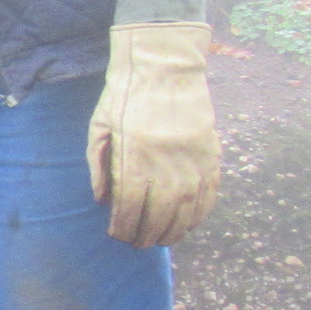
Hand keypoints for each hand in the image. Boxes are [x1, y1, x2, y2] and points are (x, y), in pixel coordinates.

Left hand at [86, 23, 219, 247]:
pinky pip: (210, 192)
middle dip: (148, 235)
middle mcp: (166, 163)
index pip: (130, 206)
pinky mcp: (211, 152)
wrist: (164, 65)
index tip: (118, 236)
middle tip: (139, 244)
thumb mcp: (99, 128)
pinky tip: (190, 223)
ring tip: (163, 240)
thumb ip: (99, 166)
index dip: (124, 227)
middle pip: (161, 214)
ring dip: (176, 230)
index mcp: (135, 157)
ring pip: (188, 209)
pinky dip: (201, 212)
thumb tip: (102, 201)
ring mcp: (193, 159)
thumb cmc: (125, 96)